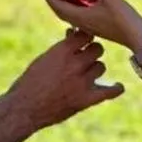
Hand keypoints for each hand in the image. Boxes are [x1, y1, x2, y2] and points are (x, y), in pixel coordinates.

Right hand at [7, 32, 123, 132]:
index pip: (86, 34)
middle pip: (97, 50)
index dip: (86, 37)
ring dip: (95, 69)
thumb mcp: (43, 59)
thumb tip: (74, 33)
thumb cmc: (30, 82)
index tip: (83, 41)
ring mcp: (82, 82)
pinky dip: (115, 89)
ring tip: (85, 75)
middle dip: (91, 52)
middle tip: (84, 58)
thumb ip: (61, 47)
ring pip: (100, 67)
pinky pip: (109, 91)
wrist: (24, 108)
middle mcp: (74, 64)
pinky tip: (117, 86)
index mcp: (62, 50)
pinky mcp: (86, 100)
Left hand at [36, 0, 141, 50]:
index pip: (57, 5)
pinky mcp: (98, 26)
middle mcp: (81, 23)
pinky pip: (79, 16)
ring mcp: (90, 26)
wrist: (138, 39)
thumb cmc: (123, 20)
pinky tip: (81, 1)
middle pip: (59, 11)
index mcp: (80, 17)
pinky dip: (74, 7)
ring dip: (62, 4)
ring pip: (69, 15)